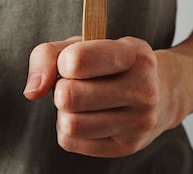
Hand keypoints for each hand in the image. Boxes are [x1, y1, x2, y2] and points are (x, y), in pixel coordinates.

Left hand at [24, 36, 178, 157]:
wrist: (160, 93)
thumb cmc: (110, 64)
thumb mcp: (84, 44)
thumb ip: (48, 56)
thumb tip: (32, 91)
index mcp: (135, 54)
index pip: (76, 61)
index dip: (63, 62)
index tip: (72, 63)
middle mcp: (143, 89)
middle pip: (69, 96)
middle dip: (61, 89)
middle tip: (74, 84)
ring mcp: (139, 122)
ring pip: (70, 123)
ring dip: (64, 112)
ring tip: (80, 102)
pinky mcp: (127, 147)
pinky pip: (71, 142)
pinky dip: (68, 129)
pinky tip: (86, 117)